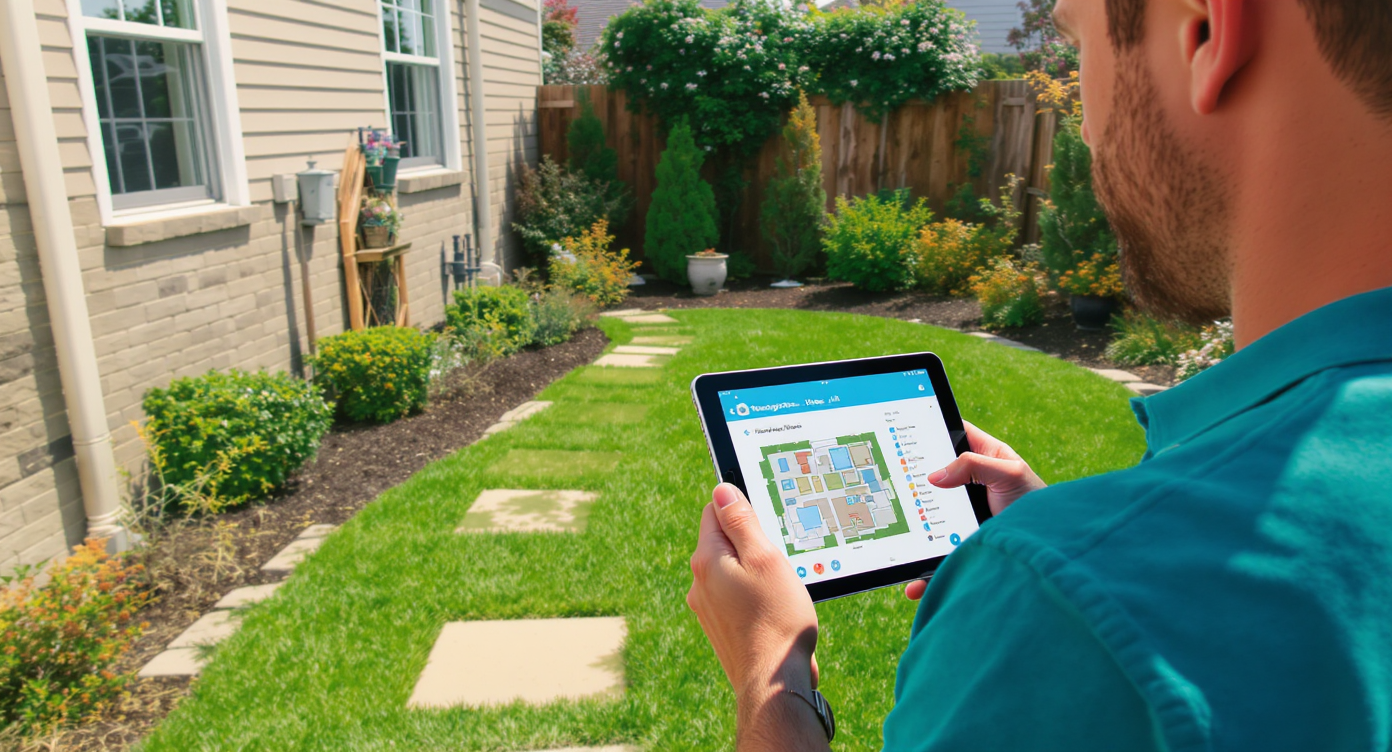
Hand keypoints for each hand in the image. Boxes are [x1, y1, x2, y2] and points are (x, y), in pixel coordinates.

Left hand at [688, 484, 818, 699]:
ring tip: (779, 588)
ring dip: (753, 571)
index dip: (742, 509)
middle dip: (751, 543)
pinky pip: (735, 597)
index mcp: (707, 560)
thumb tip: (721, 490)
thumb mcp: (765, 558)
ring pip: (731, 571)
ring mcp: (707, 608)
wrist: (773, 681)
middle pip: (722, 541)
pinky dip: (753, 595)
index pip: (714, 511)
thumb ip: (741, 522)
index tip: (766, 523)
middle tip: (779, 558)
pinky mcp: (720, 628)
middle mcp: (700, 583)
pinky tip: (773, 609)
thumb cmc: (776, 617)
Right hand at [904, 421, 1044, 600]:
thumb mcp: (1011, 474)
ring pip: (928, 521)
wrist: (1051, 550)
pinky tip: (914, 584)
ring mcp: (961, 516)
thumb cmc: (1037, 505)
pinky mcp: (961, 544)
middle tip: (888, 485)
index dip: (929, 430)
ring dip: (912, 532)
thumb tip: (934, 477)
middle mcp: (967, 485)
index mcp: (982, 458)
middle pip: (930, 480)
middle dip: (909, 485)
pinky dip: (923, 573)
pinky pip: (936, 558)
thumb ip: (975, 465)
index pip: (950, 436)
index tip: (902, 430)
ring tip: (896, 540)